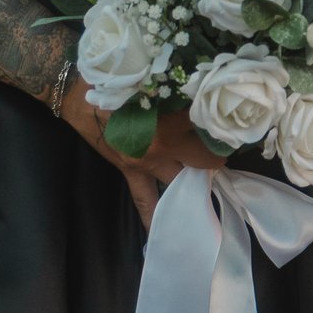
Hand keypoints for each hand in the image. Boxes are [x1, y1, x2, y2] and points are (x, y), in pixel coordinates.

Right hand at [58, 76, 225, 229]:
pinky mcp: (131, 172)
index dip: (223, 123)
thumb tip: (203, 85)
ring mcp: (147, 162)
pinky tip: (161, 234)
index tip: (235, 122)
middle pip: (203, 157)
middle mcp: (163, 144)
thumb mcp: (151, 78)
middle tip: (226, 151)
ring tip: (212, 182)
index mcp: (169, 117)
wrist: (77, 95)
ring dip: (196, 180)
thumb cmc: (116, 78)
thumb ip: (176, 87)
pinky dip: (152, 217)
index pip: (207, 124)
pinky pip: (144, 200)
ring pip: (181, 180)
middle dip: (217, 156)